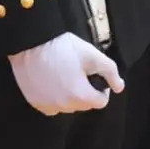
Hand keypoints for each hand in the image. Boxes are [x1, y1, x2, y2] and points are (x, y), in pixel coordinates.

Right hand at [8, 33, 123, 115]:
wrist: (30, 41)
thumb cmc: (61, 46)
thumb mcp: (91, 54)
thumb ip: (110, 71)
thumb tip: (119, 86)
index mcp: (81, 96)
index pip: (101, 102)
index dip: (101, 88)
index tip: (93, 75)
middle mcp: (64, 106)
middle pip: (83, 104)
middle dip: (84, 90)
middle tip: (76, 70)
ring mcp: (47, 105)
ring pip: (67, 105)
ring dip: (68, 94)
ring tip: (62, 73)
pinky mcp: (34, 102)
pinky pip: (50, 105)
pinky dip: (53, 96)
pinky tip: (50, 80)